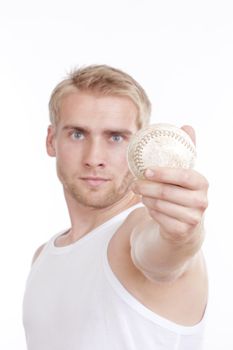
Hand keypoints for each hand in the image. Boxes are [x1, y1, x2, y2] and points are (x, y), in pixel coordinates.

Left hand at [131, 125, 208, 243]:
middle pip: (167, 192)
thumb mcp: (184, 173)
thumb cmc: (181, 193)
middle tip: (133, 184)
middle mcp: (202, 201)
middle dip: (146, 187)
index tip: (146, 171)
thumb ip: (186, 151)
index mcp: (202, 183)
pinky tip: (150, 206)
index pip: (183, 175)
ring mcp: (193, 218)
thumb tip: (187, 125)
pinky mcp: (182, 232)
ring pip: (160, 205)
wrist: (185, 225)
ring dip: (146, 198)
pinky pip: (158, 218)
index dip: (164, 173)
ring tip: (142, 193)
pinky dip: (150, 211)